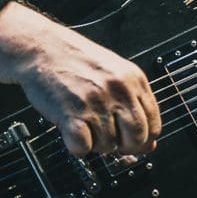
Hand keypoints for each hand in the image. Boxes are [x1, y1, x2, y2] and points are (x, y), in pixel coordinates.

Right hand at [0, 1, 161, 156]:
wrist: (43, 48)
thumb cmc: (77, 62)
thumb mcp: (115, 75)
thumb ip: (134, 106)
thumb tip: (149, 145)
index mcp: (134, 79)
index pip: (154, 124)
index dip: (143, 139)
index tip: (130, 140)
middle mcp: (119, 90)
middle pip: (137, 138)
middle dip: (123, 147)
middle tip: (108, 138)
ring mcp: (97, 101)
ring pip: (108, 146)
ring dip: (95, 143)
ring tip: (85, 124)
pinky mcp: (72, 113)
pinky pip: (83, 148)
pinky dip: (76, 146)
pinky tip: (72, 129)